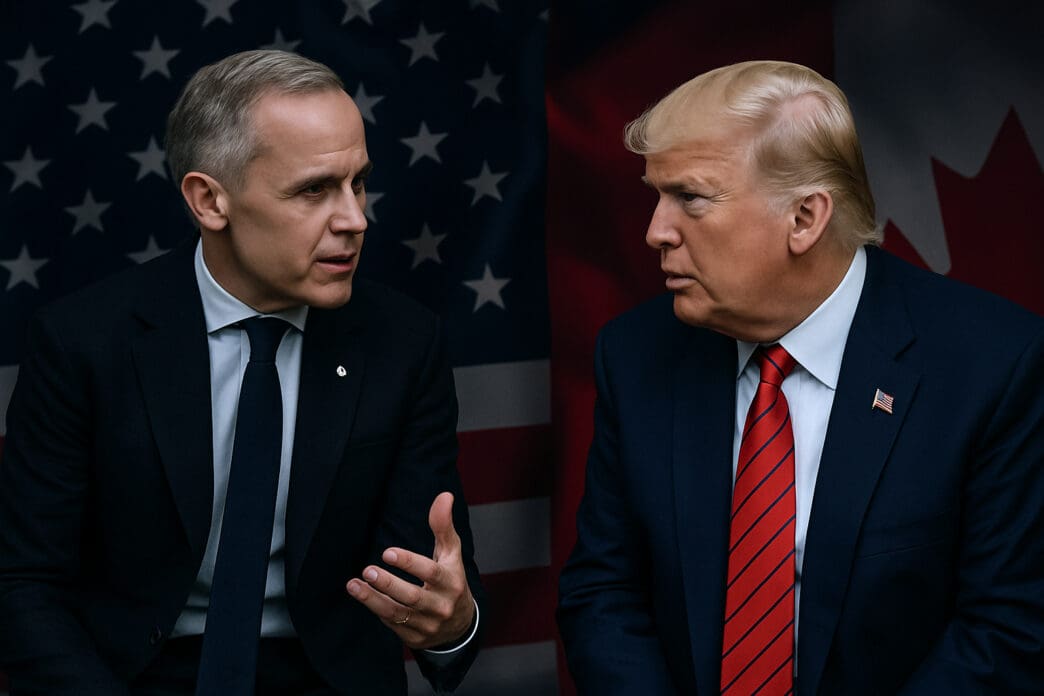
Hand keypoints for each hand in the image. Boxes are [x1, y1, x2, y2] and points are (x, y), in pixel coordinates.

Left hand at [346, 491, 475, 649]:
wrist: (460, 625)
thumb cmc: (451, 579)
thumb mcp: (451, 553)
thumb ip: (443, 526)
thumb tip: (444, 496)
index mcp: (452, 582)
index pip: (431, 573)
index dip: (409, 563)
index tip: (387, 553)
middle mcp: (441, 606)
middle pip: (412, 596)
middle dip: (388, 584)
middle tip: (368, 570)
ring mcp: (427, 625)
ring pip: (397, 613)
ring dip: (373, 599)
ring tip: (354, 584)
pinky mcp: (414, 637)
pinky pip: (392, 623)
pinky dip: (375, 609)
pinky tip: (362, 594)